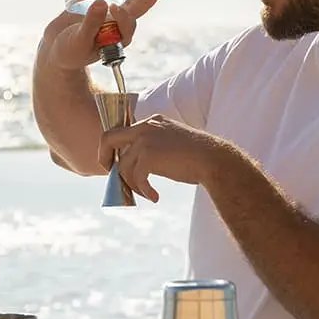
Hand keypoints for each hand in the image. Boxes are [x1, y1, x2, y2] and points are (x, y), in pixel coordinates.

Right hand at [43, 0, 177, 71]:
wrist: (56, 47)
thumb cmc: (68, 50)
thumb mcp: (78, 40)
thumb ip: (90, 24)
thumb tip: (102, 2)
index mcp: (118, 36)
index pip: (128, 21)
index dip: (124, 13)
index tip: (110, 7)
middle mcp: (119, 22)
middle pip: (143, 4)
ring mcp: (113, 9)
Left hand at [98, 114, 227, 203]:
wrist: (214, 160)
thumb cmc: (197, 157)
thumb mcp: (172, 143)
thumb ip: (153, 147)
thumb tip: (135, 166)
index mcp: (152, 121)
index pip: (122, 131)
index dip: (116, 148)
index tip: (118, 163)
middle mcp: (145, 127)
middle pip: (108, 138)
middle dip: (104, 157)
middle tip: (111, 174)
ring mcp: (145, 140)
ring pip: (123, 166)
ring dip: (132, 183)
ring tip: (146, 193)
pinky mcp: (148, 156)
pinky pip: (136, 177)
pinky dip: (143, 190)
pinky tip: (155, 197)